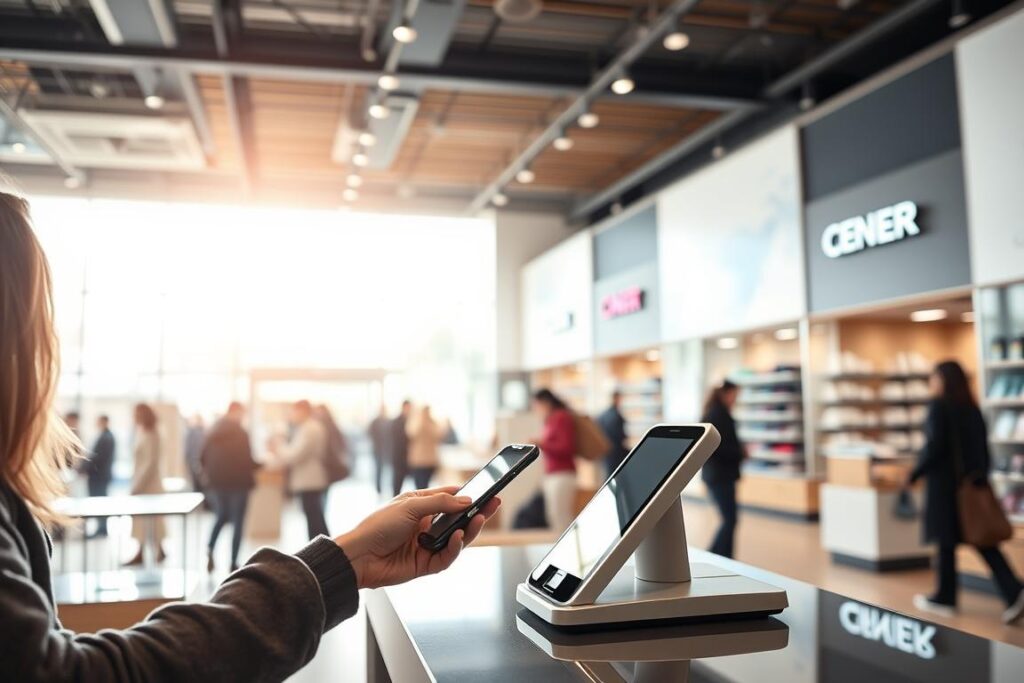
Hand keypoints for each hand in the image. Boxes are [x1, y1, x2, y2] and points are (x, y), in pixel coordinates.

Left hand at [335, 486, 499, 589]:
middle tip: (494, 504)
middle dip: (477, 512)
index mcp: (421, 506)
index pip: (451, 498)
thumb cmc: (376, 527)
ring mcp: (427, 545)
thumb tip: (466, 500)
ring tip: (480, 519)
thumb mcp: (410, 506)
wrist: (358, 557)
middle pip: (458, 519)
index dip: (468, 495)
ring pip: (457, 539)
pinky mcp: (425, 564)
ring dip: (470, 529)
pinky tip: (458, 537)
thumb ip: (440, 503)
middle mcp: (426, 525)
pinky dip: (455, 547)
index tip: (486, 490)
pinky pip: (447, 557)